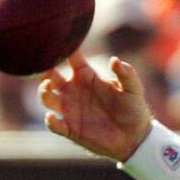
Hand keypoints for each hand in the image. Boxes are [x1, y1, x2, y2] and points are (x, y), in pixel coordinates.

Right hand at [38, 51, 152, 161]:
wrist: (136, 137)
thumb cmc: (133, 109)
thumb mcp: (133, 90)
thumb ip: (127, 74)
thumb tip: (115, 60)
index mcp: (86, 76)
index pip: (70, 57)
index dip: (63, 49)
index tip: (58, 42)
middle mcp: (73, 90)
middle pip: (49, 75)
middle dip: (43, 69)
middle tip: (45, 66)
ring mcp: (70, 109)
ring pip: (46, 97)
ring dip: (43, 92)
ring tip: (49, 87)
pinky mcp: (71, 129)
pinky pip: (54, 124)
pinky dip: (50, 121)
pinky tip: (52, 118)